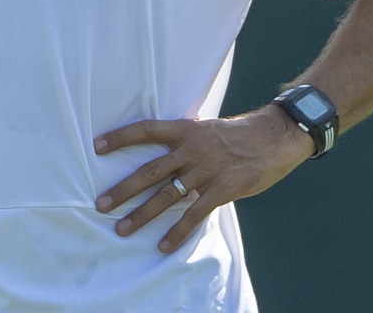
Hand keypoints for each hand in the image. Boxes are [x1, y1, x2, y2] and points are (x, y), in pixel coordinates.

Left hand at [93, 107, 311, 252]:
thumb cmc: (240, 134)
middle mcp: (191, 150)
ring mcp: (205, 172)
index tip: (97, 146)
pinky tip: (163, 245)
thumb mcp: (207, 127)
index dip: (121, 137)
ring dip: (142, 215)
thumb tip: (165, 146)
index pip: (146, 130)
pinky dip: (177, 232)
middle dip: (123, 189)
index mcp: (186, 130)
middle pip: (149, 171)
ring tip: (122, 229)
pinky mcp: (221, 190)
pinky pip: (194, 215)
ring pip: (166, 197)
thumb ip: (185, 138)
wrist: (274, 138)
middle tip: (101, 204)